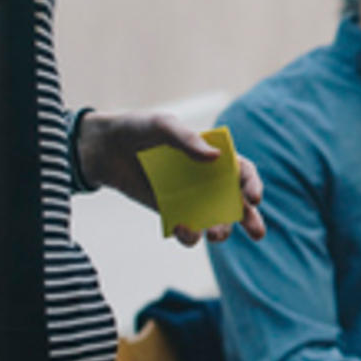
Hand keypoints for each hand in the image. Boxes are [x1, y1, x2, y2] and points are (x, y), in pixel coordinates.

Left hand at [76, 110, 266, 244]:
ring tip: (215, 235)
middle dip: (250, 219)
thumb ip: (187, 139)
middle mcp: (206, 179)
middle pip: (236, 201)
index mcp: (213, 155)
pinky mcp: (169, 213)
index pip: (241, 171)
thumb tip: (215, 158)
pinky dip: (189, 234)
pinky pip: (186, 229)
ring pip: (215, 220)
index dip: (251, 184)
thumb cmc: (137, 129)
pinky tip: (182, 229)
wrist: (103, 148)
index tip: (253, 198)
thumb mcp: (162, 125)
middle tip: (257, 232)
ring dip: (222, 231)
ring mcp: (189, 198)